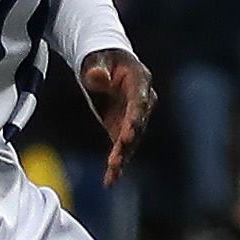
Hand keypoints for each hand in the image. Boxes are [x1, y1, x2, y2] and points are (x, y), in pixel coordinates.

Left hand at [82, 47, 155, 169]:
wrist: (106, 64)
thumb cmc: (101, 58)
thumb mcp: (96, 59)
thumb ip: (97, 69)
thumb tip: (97, 77)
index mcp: (140, 80)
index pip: (140, 102)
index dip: (134, 119)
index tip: (127, 134)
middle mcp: (143, 101)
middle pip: (138, 125)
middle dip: (127, 143)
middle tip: (116, 159)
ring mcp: (135, 116)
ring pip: (131, 140)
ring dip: (122, 158)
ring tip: (111, 175)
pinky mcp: (124, 128)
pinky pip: (122, 148)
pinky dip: (117, 164)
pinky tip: (110, 181)